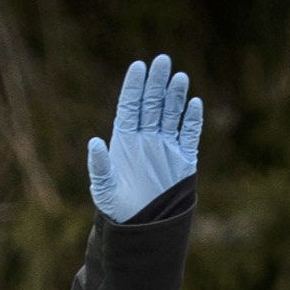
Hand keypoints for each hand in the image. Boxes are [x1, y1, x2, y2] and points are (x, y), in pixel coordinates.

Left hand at [86, 54, 201, 221]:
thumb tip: (95, 142)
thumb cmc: (117, 209)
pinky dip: (193, 121)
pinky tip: (195, 104)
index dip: (134, 86)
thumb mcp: (104, 190)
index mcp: (124, 140)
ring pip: (171, 114)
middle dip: (157, 82)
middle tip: (162, 60)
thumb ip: (100, 166)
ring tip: (179, 77)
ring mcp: (165, 147)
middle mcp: (145, 138)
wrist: (142, 229)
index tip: (139, 66)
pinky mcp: (184, 161)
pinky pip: (189, 135)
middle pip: (152, 103)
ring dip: (175, 96)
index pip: (130, 106)